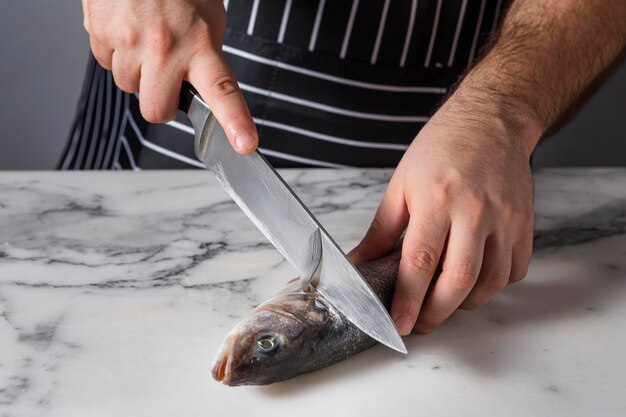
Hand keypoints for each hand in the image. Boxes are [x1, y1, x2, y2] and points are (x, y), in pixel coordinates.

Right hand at [82, 0, 256, 153]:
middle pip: (156, 111)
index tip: (244, 144)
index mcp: (201, 45)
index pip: (222, 91)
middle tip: (165, 83)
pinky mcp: (101, 33)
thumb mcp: (209, 21)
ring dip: (136, 73)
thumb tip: (203, 91)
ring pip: (127, 86)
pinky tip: (126, 30)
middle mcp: (165, 48)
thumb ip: (206, 59)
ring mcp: (130, 41)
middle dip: (159, 104)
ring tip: (145, 40)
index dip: (235, 122)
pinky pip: (105, 63)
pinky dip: (114, 53)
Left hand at [350, 90, 538, 334]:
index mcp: (436, 199)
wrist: (491, 121)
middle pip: (459, 280)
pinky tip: (473, 282)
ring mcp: (505, 219)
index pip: (420, 261)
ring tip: (443, 303)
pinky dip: (493, 286)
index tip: (399, 323)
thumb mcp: (401, 183)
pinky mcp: (525, 224)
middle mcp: (475, 211)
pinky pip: (514, 271)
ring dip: (464, 304)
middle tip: (420, 322)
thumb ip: (381, 230)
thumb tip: (360, 263)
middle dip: (437, 312)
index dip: (408, 299)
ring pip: (490, 282)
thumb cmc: (441, 148)